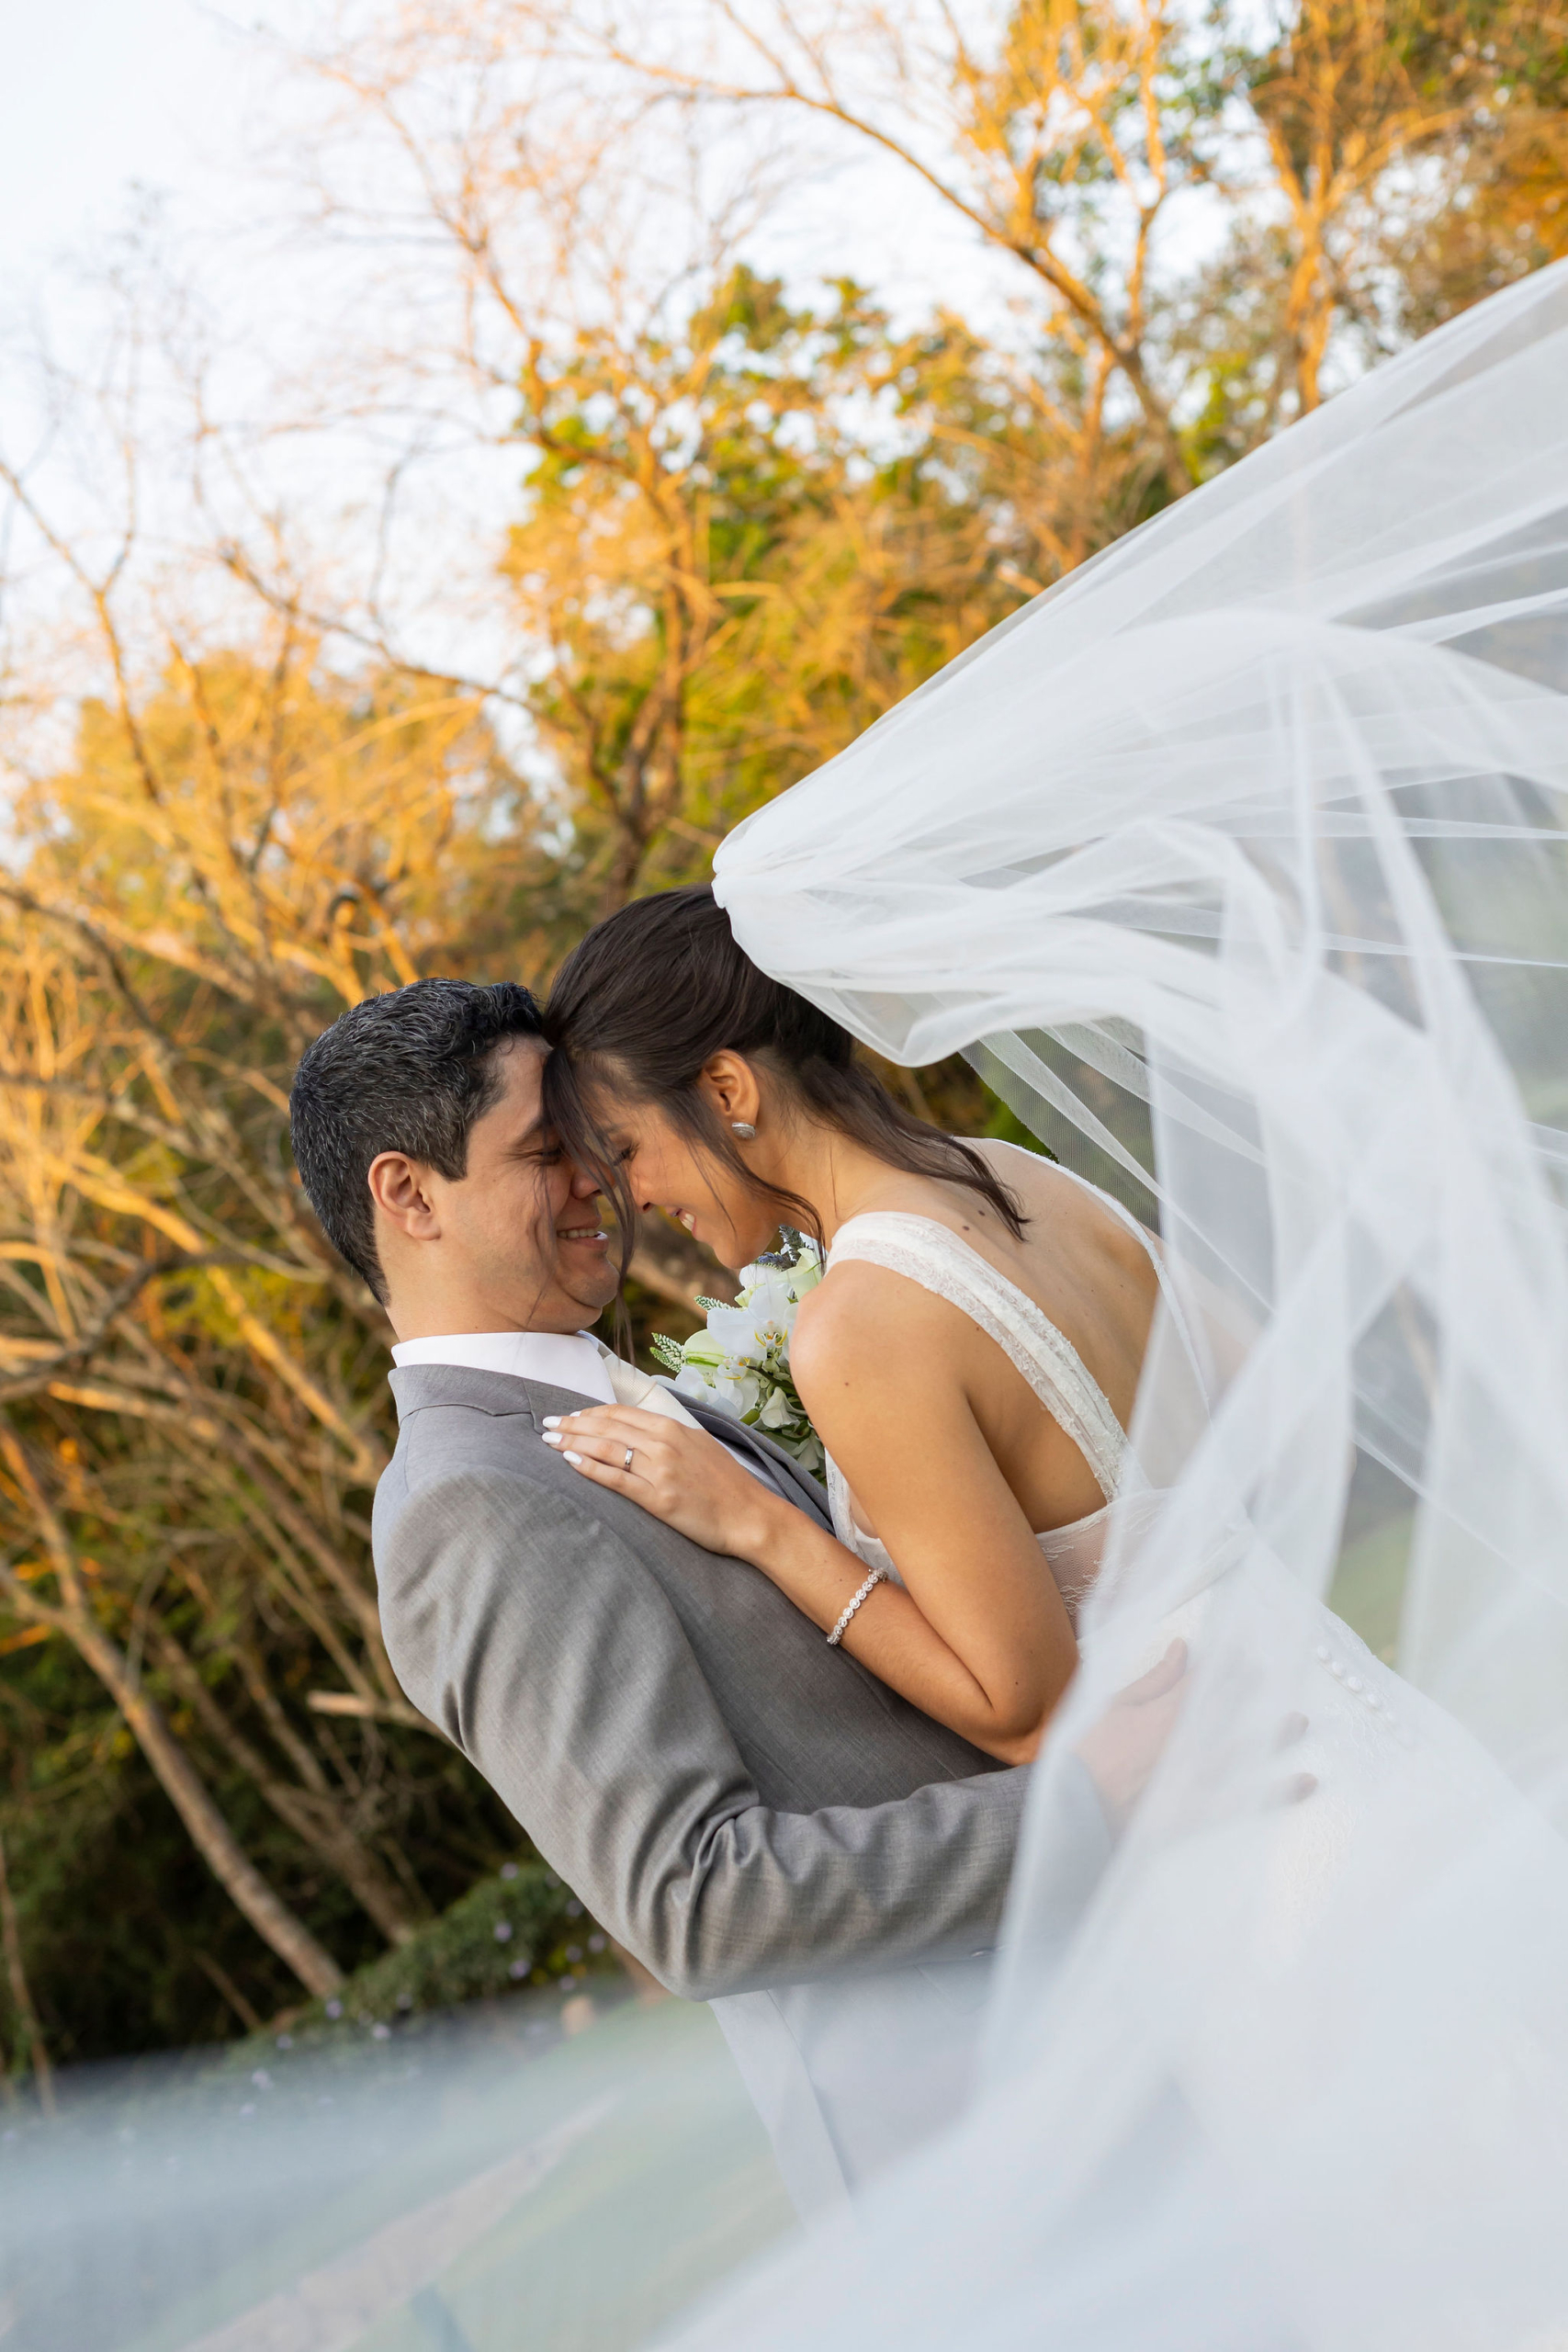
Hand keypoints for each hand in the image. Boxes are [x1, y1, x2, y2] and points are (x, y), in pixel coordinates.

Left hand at [540, 1404, 780, 1560]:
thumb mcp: (699, 1446)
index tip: (569, 1415)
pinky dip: (590, 1468)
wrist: (750, 1515)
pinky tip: (571, 1462)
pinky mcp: (659, 1499)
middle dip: (572, 1424)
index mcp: (673, 1428)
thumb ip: (669, 1436)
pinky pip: (617, 1479)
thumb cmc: (727, 1484)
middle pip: (607, 1427)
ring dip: (573, 1442)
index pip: (619, 1413)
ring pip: (606, 1449)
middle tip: (547, 1424)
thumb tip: (639, 1430)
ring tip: (550, 1441)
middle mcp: (664, 1443)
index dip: (589, 1413)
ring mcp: (661, 1470)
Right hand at [1074, 1641, 1316, 1833]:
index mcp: (1167, 1714)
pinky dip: (1279, 1793)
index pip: (1209, 1682)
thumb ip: (1153, 1680)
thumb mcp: (1114, 1705)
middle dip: (1256, 1693)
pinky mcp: (1204, 1811)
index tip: (1248, 1651)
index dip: (1232, 1665)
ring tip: (1300, 1722)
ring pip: (1248, 1751)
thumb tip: (1183, 1649)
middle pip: (1234, 1712)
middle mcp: (1191, 1743)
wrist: (1076, 1811)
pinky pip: (1249, 1801)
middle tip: (1280, 1675)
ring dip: (1276, 1736)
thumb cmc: (1088, 1754)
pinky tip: (1307, 1782)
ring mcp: (1200, 1778)